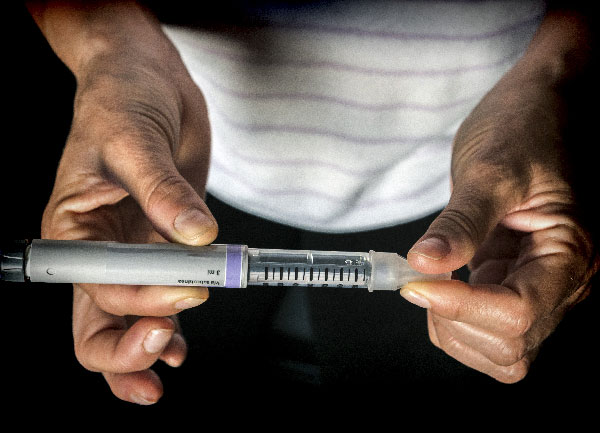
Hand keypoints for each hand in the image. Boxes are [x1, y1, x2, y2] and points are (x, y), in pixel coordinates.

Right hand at [35, 2, 217, 403]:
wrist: (146, 79)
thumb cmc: (122, 98)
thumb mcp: (134, 137)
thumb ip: (164, 190)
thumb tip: (197, 236)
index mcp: (74, 226)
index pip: (97, 284)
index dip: (139, 297)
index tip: (188, 287)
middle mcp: (100, 248)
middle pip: (96, 321)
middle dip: (127, 345)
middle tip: (165, 345)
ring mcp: (133, 251)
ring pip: (126, 319)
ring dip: (147, 345)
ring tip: (172, 356)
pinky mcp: (165, 246)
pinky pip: (162, 296)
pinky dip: (170, 322)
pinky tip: (180, 342)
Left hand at [401, 11, 597, 382]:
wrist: (537, 111)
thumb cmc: (526, 129)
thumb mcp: (491, 168)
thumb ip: (461, 222)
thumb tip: (423, 265)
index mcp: (570, 254)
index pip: (519, 314)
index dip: (462, 306)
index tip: (416, 280)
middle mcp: (561, 282)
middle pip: (510, 346)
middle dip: (456, 320)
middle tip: (424, 277)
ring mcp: (537, 286)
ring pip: (499, 350)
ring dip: (453, 327)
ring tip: (433, 279)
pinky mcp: (513, 282)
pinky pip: (485, 327)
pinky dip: (453, 318)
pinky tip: (441, 282)